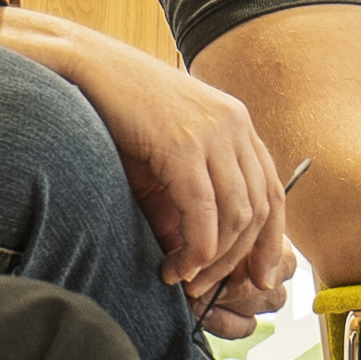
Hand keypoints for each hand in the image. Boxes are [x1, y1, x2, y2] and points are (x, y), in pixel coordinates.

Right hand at [0, 10, 295, 305]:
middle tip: (214, 292)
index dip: (270, 241)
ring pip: (237, 216)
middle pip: (262, 209)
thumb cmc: (119, 111)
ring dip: (214, 261)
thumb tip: (199, 253)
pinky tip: (177, 267)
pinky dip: (196, 249)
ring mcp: (214, 133)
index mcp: (238, 124)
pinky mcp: (184, 145)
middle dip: (241, 260)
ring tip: (186, 281)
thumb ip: (189, 196)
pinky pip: (204, 212)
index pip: (273, 192)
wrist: (87, 67)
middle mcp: (236, 126)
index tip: (258, 278)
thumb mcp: (166, 156)